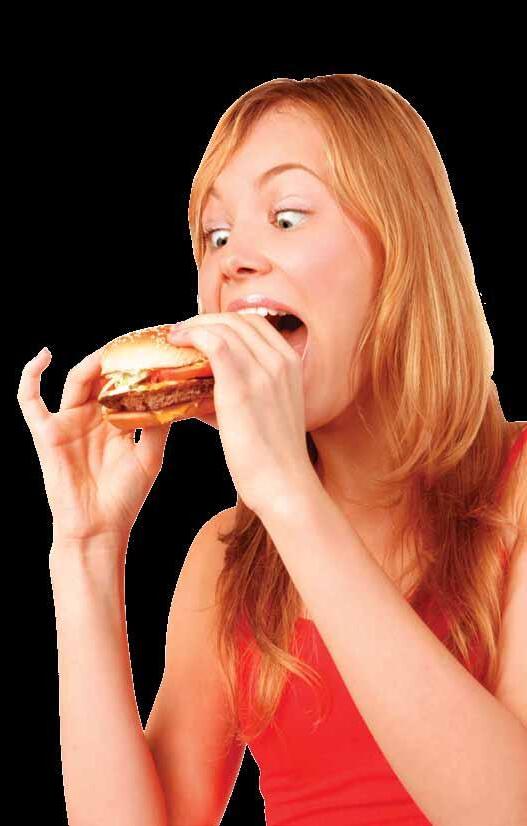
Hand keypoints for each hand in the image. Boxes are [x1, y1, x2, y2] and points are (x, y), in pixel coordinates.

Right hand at [17, 345, 172, 550]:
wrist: (99, 527)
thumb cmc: (124, 498)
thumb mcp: (150, 458)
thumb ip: (158, 427)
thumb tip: (173, 395)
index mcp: (116, 420)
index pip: (124, 383)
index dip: (135, 365)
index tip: (155, 348)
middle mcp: (92, 417)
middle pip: (101, 376)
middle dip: (116, 358)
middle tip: (137, 343)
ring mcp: (68, 422)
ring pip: (76, 381)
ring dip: (91, 363)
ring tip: (110, 352)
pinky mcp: (47, 432)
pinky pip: (30, 400)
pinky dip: (31, 375)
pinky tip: (45, 356)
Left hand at [168, 312, 314, 514]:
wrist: (284, 485)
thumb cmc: (273, 459)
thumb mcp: (267, 415)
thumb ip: (242, 396)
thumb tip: (203, 394)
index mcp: (292, 364)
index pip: (255, 324)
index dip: (225, 323)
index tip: (202, 331)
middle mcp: (281, 360)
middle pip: (238, 320)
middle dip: (207, 321)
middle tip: (182, 332)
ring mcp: (263, 369)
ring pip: (223, 327)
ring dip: (194, 326)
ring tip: (173, 337)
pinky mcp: (241, 383)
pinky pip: (214, 342)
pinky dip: (192, 336)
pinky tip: (176, 342)